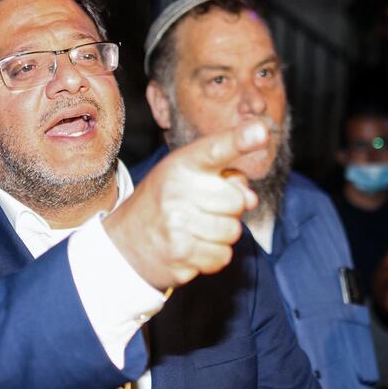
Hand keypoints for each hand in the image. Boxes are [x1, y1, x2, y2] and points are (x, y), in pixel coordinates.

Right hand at [104, 118, 267, 289]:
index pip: (215, 149)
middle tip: (203, 210)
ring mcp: (177, 223)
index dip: (240, 140)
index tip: (262, 132)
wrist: (125, 241)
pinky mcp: (180, 253)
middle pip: (237, 201)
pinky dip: (213, 256)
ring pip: (232, 232)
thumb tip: (251, 199)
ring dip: (221, 235)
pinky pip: (222, 256)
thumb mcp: (188, 178)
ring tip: (197, 229)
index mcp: (181, 165)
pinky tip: (193, 247)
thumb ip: (225, 178)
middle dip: (229, 210)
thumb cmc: (165, 203)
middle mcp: (177, 191)